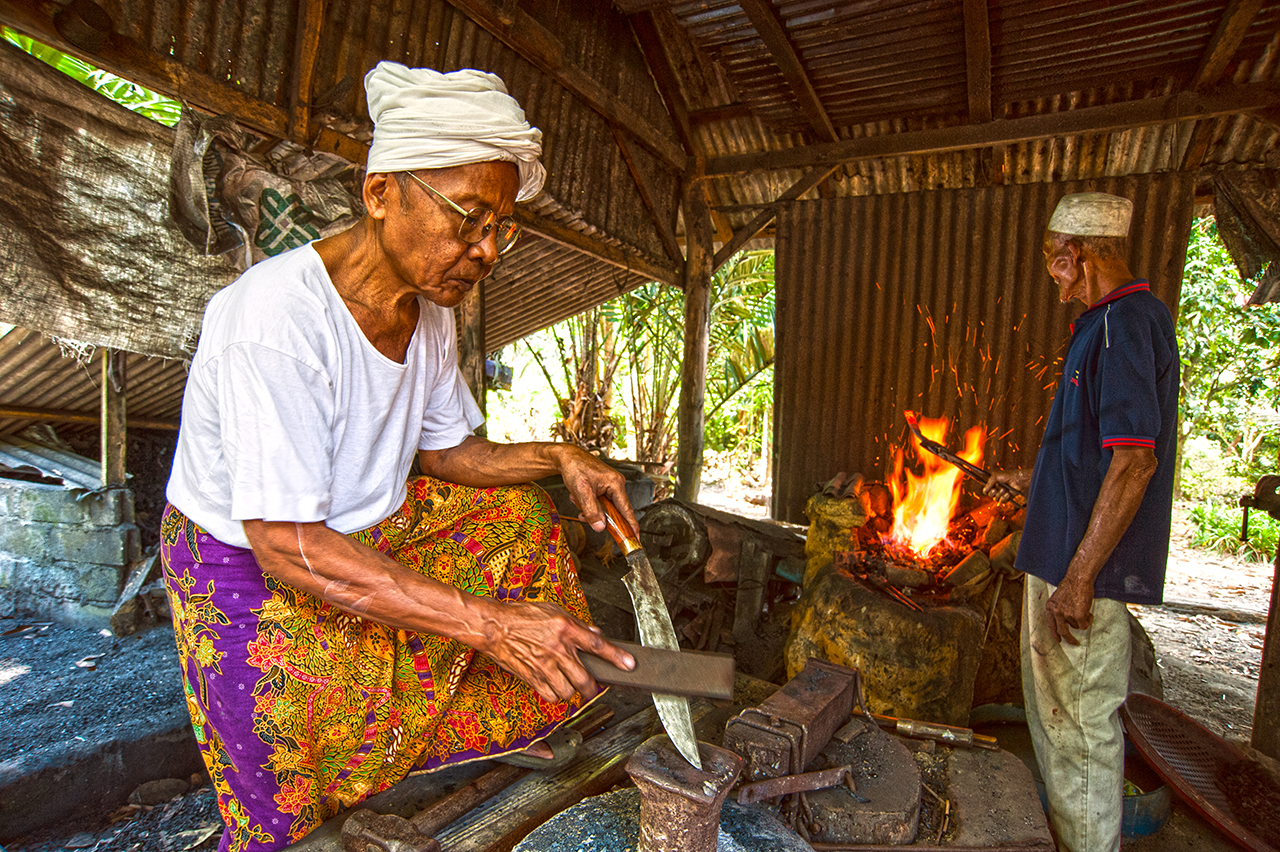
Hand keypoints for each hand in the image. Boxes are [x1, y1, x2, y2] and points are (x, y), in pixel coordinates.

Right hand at [476, 599, 634, 702]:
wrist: (495, 627)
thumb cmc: (522, 616)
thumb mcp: (553, 611)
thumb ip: (577, 625)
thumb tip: (596, 635)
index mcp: (566, 629)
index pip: (597, 645)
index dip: (616, 656)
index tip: (629, 665)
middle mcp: (558, 648)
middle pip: (584, 677)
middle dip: (592, 687)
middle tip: (593, 687)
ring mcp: (544, 664)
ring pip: (568, 690)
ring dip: (571, 690)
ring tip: (568, 684)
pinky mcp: (532, 676)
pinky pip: (550, 695)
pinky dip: (555, 695)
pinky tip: (554, 687)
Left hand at [555, 446, 636, 535]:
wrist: (566, 457)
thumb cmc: (575, 467)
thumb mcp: (581, 491)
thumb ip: (591, 510)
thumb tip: (600, 527)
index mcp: (615, 483)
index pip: (626, 509)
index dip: (631, 525)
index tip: (635, 537)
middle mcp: (616, 484)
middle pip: (614, 511)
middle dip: (598, 515)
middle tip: (585, 516)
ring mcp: (610, 486)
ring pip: (604, 508)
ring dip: (590, 509)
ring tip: (577, 500)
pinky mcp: (603, 488)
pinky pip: (599, 503)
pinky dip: (588, 504)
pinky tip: (578, 498)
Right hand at [983, 468, 1029, 503]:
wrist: (1018, 479)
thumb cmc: (1007, 475)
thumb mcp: (996, 476)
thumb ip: (989, 482)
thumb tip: (985, 490)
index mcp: (993, 484)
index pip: (986, 490)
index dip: (986, 491)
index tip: (987, 490)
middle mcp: (997, 489)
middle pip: (990, 495)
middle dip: (992, 492)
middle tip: (996, 489)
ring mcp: (1002, 494)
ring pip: (996, 499)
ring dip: (999, 494)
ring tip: (1004, 490)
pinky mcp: (1007, 498)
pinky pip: (1002, 501)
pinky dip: (1004, 498)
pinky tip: (1008, 493)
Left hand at [1045, 576, 1094, 644]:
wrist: (1078, 578)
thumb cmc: (1072, 585)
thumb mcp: (1059, 597)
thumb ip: (1059, 608)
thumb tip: (1064, 621)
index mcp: (1050, 607)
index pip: (1051, 625)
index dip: (1055, 634)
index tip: (1058, 640)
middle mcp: (1056, 612)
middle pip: (1062, 631)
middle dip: (1069, 639)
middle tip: (1075, 642)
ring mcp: (1067, 614)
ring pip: (1076, 626)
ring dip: (1082, 621)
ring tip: (1085, 610)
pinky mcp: (1078, 615)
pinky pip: (1084, 625)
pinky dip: (1088, 620)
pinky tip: (1089, 612)